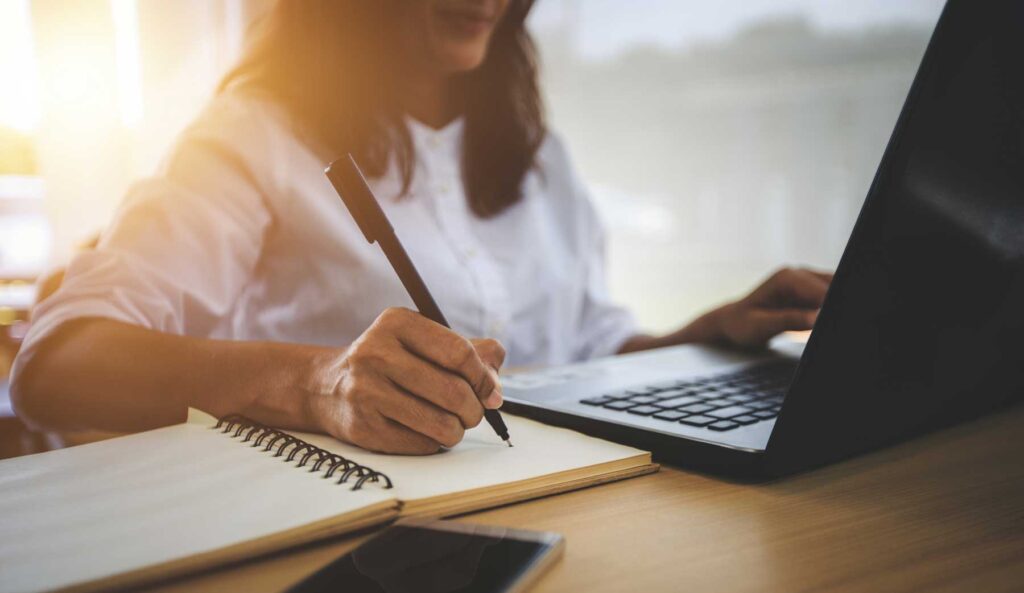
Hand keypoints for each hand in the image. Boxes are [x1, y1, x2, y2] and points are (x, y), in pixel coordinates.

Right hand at [311, 307, 504, 454]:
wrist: (328, 387)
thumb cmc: (392, 362)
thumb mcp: (423, 341)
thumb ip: (470, 353)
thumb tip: (495, 389)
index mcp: (397, 323)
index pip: (458, 353)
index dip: (484, 377)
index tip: (491, 391)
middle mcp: (376, 353)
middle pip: (453, 391)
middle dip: (475, 409)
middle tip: (473, 412)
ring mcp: (366, 391)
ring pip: (441, 424)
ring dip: (457, 429)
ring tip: (451, 423)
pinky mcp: (363, 427)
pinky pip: (422, 444)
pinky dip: (434, 442)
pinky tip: (424, 430)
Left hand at [710, 267, 832, 347]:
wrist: (734, 322)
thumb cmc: (743, 324)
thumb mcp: (761, 326)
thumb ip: (788, 320)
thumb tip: (815, 318)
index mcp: (787, 278)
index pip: (823, 292)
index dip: (827, 307)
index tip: (820, 320)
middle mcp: (798, 274)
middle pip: (832, 286)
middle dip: (830, 305)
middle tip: (815, 324)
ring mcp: (805, 281)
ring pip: (833, 289)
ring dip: (828, 306)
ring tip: (810, 325)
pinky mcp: (809, 292)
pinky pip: (828, 296)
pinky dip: (825, 308)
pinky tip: (812, 322)